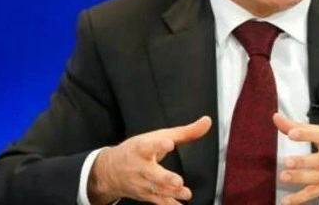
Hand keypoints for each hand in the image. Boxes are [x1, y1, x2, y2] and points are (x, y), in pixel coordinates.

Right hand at [88, 116, 211, 204]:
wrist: (110, 170)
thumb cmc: (138, 150)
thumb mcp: (158, 136)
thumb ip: (185, 131)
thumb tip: (207, 121)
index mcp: (142, 148)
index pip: (149, 146)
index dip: (159, 145)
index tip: (169, 143)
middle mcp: (141, 167)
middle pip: (152, 173)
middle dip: (165, 178)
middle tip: (177, 180)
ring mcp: (143, 183)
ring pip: (157, 190)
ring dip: (172, 193)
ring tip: (186, 193)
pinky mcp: (146, 195)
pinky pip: (159, 202)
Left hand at [273, 113, 318, 204]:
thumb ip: (301, 129)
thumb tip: (278, 119)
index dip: (306, 134)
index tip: (292, 132)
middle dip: (304, 162)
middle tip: (289, 161)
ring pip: (316, 178)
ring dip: (300, 178)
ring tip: (285, 177)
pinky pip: (314, 193)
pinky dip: (300, 198)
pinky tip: (288, 200)